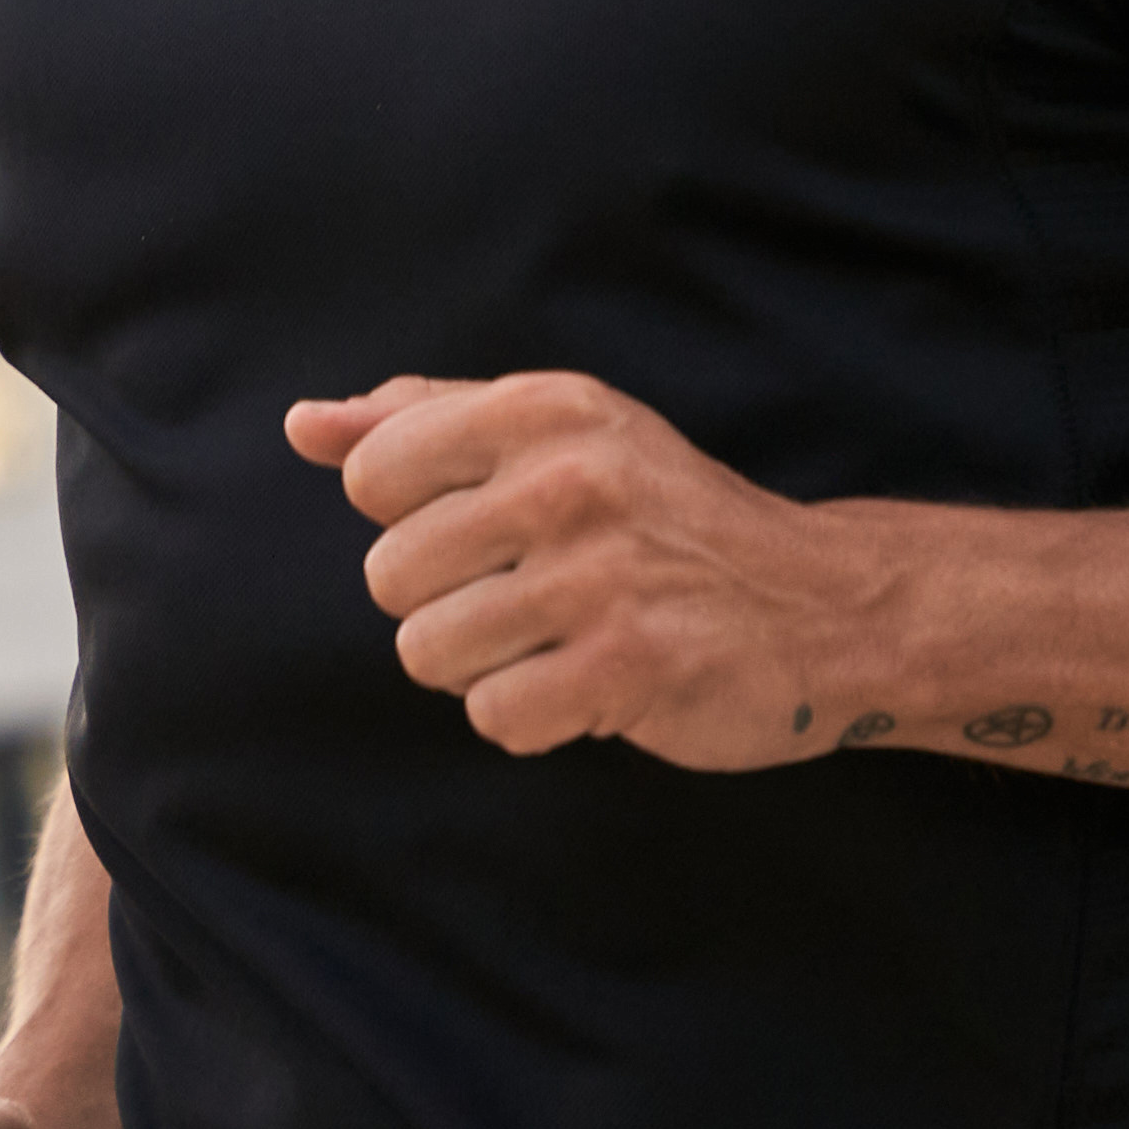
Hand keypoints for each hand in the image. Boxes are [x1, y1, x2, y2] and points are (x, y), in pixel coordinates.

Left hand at [286, 371, 895, 770]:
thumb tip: (304, 424)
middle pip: (388, 576)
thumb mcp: (558, 436)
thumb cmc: (664, 517)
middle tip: (532, 597)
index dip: (411, 521)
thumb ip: (421, 422)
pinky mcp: (627, 667)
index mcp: (544, 409)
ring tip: (557, 641)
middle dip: (445, 603)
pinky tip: (586, 686)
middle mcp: (570, 481)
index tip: (487, 530)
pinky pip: (493, 716)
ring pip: (428, 653)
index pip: (372, 476)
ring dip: (483, 667)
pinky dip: (530, 718)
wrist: (824, 603)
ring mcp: (600, 576)